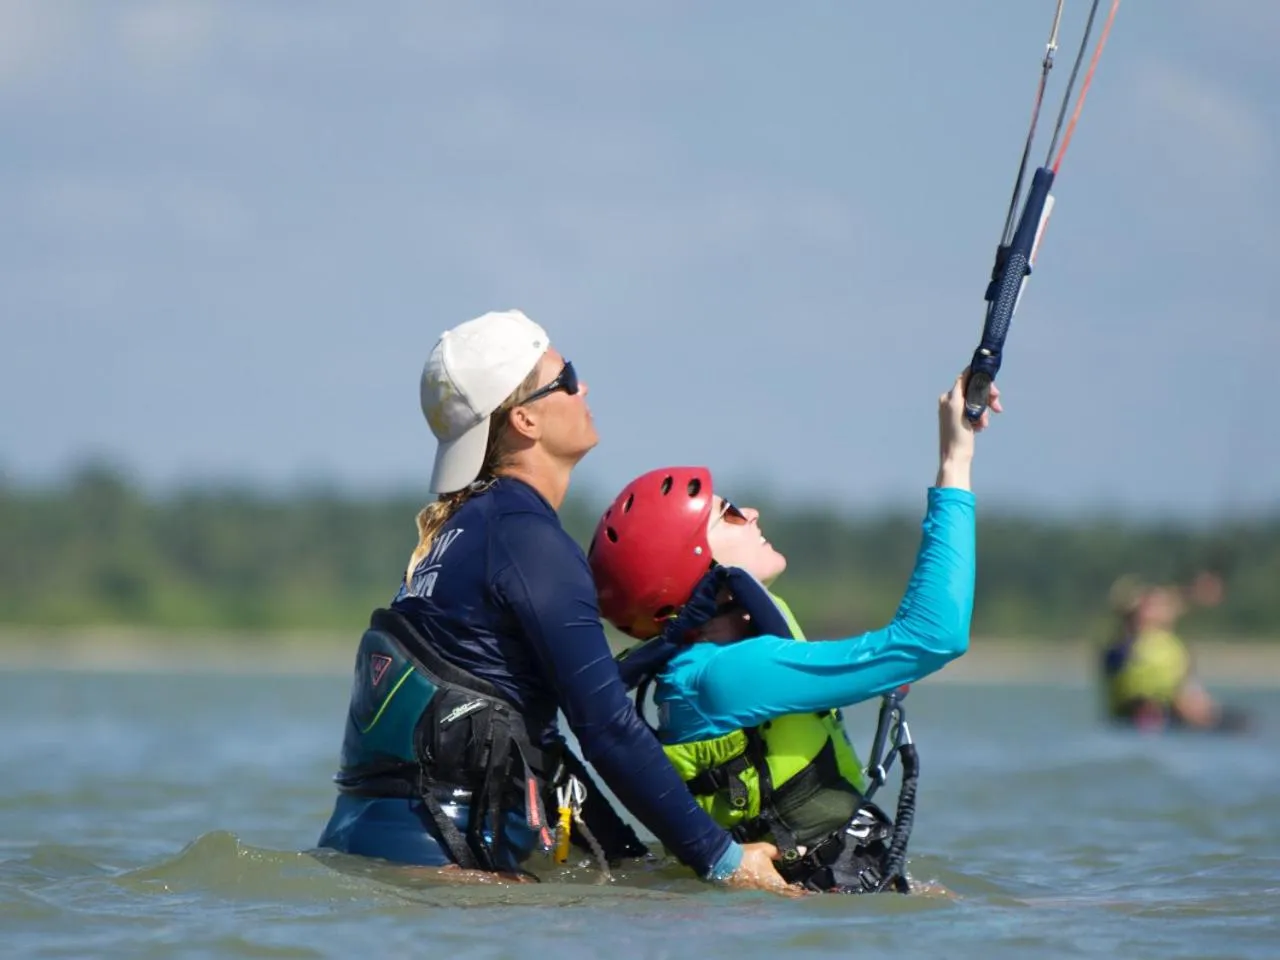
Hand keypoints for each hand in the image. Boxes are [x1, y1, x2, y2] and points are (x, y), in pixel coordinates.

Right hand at [722, 842, 803, 896]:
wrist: (726, 861)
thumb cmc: (748, 855)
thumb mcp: (766, 850)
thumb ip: (783, 851)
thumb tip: (802, 850)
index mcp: (773, 881)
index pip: (792, 889)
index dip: (803, 890)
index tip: (811, 890)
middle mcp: (768, 888)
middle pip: (786, 894)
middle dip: (796, 893)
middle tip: (806, 890)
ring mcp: (759, 889)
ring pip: (777, 892)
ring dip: (787, 891)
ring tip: (795, 887)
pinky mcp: (753, 886)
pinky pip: (769, 889)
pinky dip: (777, 887)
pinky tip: (778, 882)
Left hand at [937, 367, 1001, 488]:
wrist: (956, 456)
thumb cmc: (956, 434)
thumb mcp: (958, 408)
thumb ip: (962, 388)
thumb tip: (967, 371)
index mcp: (949, 397)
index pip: (966, 378)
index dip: (979, 377)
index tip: (991, 380)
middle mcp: (951, 401)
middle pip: (975, 391)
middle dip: (987, 398)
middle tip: (997, 406)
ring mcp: (957, 411)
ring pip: (979, 402)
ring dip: (984, 412)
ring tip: (983, 424)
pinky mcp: (963, 420)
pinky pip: (977, 412)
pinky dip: (981, 418)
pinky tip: (979, 428)